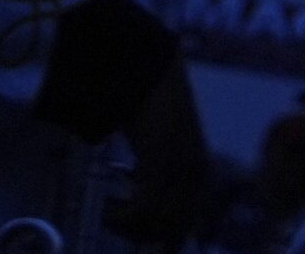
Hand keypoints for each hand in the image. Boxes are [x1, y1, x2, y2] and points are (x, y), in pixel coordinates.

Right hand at [99, 58, 210, 246]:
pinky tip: (106, 206)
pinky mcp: (162, 164)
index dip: (163, 239)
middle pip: (173, 230)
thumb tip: (140, 204)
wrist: (144, 68)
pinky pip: (142, 210)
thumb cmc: (145, 103)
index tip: (136, 238)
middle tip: (116, 225)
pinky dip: (120, 216)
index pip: (185, 224)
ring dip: (127, 227)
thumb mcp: (154, 146)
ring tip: (108, 213)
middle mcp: (195, 174)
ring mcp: (180, 170)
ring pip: (157, 225)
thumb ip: (153, 174)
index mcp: (198, 170)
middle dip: (142, 236)